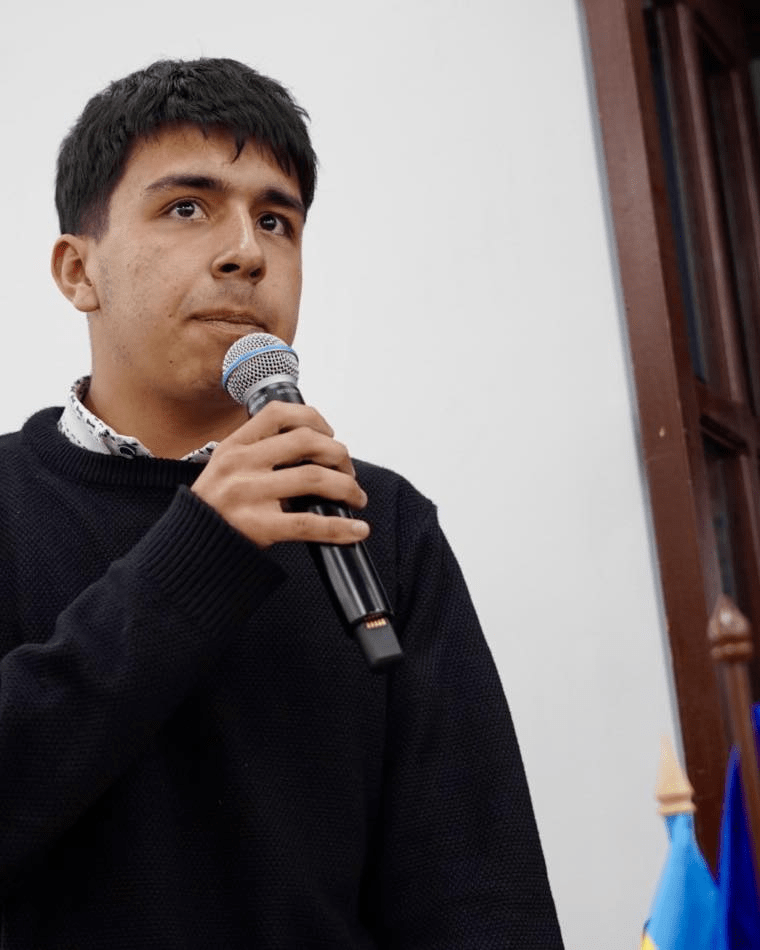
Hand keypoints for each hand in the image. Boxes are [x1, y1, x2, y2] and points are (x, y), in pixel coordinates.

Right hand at [191, 401, 368, 548]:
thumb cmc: (214, 508)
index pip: (279, 414)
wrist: (189, 548)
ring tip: (355, 497)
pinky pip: (308, 523)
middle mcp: (241, 465)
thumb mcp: (225, 468)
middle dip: (339, 454)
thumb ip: (259, 453)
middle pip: (306, 442)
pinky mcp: (259, 526)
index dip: (313, 418)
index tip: (329, 433)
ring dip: (346, 486)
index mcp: (234, 446)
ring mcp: (249, 494)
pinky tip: (356, 530)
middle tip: (348, 471)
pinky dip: (339, 527)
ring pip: (314, 478)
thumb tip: (312, 447)